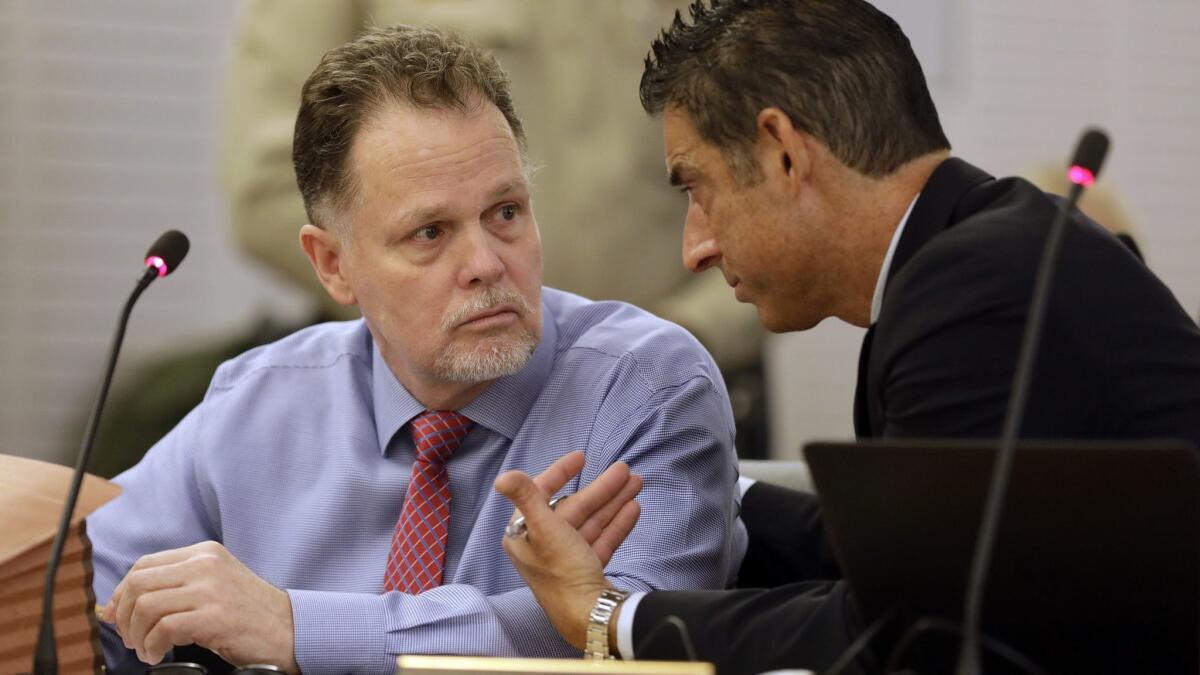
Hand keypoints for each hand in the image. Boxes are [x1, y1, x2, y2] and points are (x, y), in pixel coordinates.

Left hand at [100, 541, 296, 671]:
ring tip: (147, 650)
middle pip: (138, 583)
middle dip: (124, 616)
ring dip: (137, 636)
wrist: (290, 629)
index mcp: (205, 553)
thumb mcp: (215, 585)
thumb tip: (122, 603)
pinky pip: (163, 629)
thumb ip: (179, 584)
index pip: (144, 564)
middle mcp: (206, 565)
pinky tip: (159, 655)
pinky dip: (152, 647)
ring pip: (146, 606)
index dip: (121, 593)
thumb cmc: (250, 613)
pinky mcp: (214, 616)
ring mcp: (211, 589)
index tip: (116, 616)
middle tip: (131, 639)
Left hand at [494, 451, 642, 649]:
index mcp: (525, 535)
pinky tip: (634, 508)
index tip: (582, 457)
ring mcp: (566, 559)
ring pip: (592, 521)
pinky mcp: (585, 571)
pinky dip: (617, 524)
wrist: (588, 616)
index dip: (561, 473)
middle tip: (626, 470)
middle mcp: (542, 546)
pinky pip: (602, 540)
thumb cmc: (562, 571)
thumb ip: (527, 498)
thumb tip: (502, 477)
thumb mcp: (544, 529)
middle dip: (601, 488)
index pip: (542, 494)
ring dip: (614, 501)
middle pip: (574, 508)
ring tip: (636, 482)